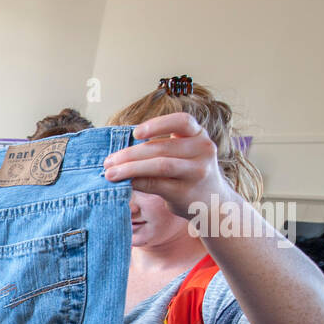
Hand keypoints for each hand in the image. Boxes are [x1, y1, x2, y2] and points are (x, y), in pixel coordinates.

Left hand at [103, 112, 229, 219]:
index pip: (182, 121)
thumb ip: (163, 146)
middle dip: (130, 154)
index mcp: (199, 135)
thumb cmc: (189, 173)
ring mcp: (197, 172)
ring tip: (110, 173)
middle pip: (162, 147)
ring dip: (130, 168)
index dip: (157, 124)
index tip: (135, 133)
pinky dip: (138, 183)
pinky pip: (158, 185)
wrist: (214, 203)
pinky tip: (125, 183)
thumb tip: (121, 151)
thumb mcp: (185, 153)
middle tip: (108, 161)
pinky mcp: (187, 192)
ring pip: (160, 165)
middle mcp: (202, 150)